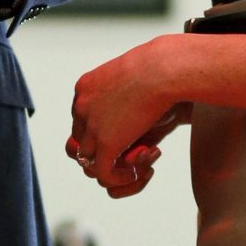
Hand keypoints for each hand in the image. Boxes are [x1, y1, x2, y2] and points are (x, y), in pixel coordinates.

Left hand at [68, 43, 190, 197]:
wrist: (164, 69)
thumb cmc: (160, 67)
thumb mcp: (134, 78)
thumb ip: (125, 95)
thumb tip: (131, 109)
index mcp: (85, 87)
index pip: (81, 119)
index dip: (101, 131)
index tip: (125, 134)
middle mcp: (81, 106)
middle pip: (82, 139)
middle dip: (103, 148)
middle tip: (130, 150)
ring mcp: (91, 125)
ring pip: (88, 158)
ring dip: (110, 165)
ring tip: (133, 165)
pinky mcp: (105, 143)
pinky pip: (102, 172)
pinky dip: (117, 178)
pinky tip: (137, 174)